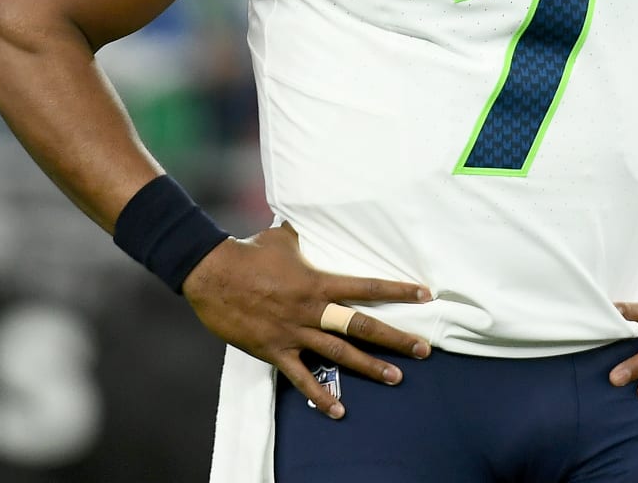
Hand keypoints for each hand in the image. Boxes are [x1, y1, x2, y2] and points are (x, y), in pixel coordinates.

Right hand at [181, 224, 431, 418]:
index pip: (367, 287)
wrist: (213, 274)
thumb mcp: (279, 238)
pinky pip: (302, 378)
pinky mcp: (275, 350)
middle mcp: (312, 310)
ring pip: (340, 353)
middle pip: (362, 326)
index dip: (397, 290)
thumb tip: (299, 226)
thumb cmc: (246, 252)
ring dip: (370, 367)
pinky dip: (320, 396)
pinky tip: (338, 411)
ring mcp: (295, 332)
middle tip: (423, 349)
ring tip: (396, 378)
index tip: (424, 294)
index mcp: (318, 282)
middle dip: (395, 338)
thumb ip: (297, 238)